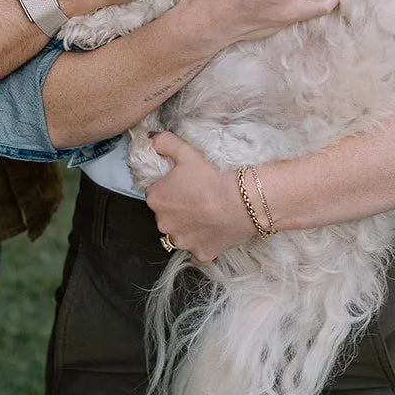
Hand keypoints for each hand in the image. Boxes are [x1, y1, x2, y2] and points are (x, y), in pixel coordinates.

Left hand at [144, 131, 253, 263]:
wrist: (243, 201)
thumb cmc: (213, 177)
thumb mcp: (187, 153)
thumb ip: (165, 143)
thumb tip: (152, 140)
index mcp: (156, 199)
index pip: (156, 193)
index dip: (171, 188)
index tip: (186, 185)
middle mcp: (163, 224)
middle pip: (166, 215)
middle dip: (178, 209)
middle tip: (199, 199)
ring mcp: (182, 242)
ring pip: (180, 235)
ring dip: (188, 228)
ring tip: (207, 216)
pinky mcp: (201, 254)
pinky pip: (197, 252)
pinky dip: (202, 245)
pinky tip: (212, 234)